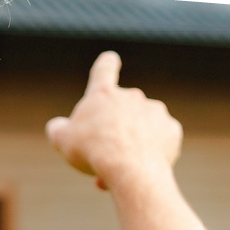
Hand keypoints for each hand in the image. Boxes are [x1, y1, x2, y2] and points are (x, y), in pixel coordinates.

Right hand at [45, 52, 181, 190]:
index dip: (106, 64)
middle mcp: (132, 96)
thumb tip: (57, 127)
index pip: (104, 69)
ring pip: (141, 128)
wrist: (131, 169)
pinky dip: (152, 153)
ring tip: (121, 169)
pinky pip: (160, 141)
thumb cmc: (93, 151)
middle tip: (104, 156)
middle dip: (114, 131)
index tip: (111, 60)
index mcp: (104, 94)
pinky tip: (141, 168)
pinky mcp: (172, 130)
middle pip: (122, 111)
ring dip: (132, 144)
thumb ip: (58, 129)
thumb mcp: (62, 140)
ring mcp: (155, 111)